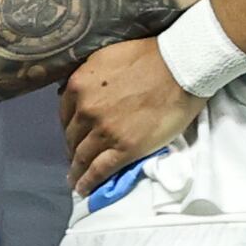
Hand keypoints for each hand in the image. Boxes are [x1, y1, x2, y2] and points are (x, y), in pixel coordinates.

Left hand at [66, 39, 196, 191]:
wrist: (180, 67)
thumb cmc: (150, 57)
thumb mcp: (107, 57)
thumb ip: (89, 75)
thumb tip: (78, 92)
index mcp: (79, 85)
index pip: (65, 115)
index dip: (70, 128)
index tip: (74, 136)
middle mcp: (86, 109)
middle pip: (72, 136)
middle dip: (73, 148)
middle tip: (76, 158)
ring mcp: (104, 131)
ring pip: (82, 156)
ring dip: (76, 169)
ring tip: (75, 179)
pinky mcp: (124, 149)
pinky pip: (99, 170)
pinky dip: (88, 182)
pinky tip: (83, 188)